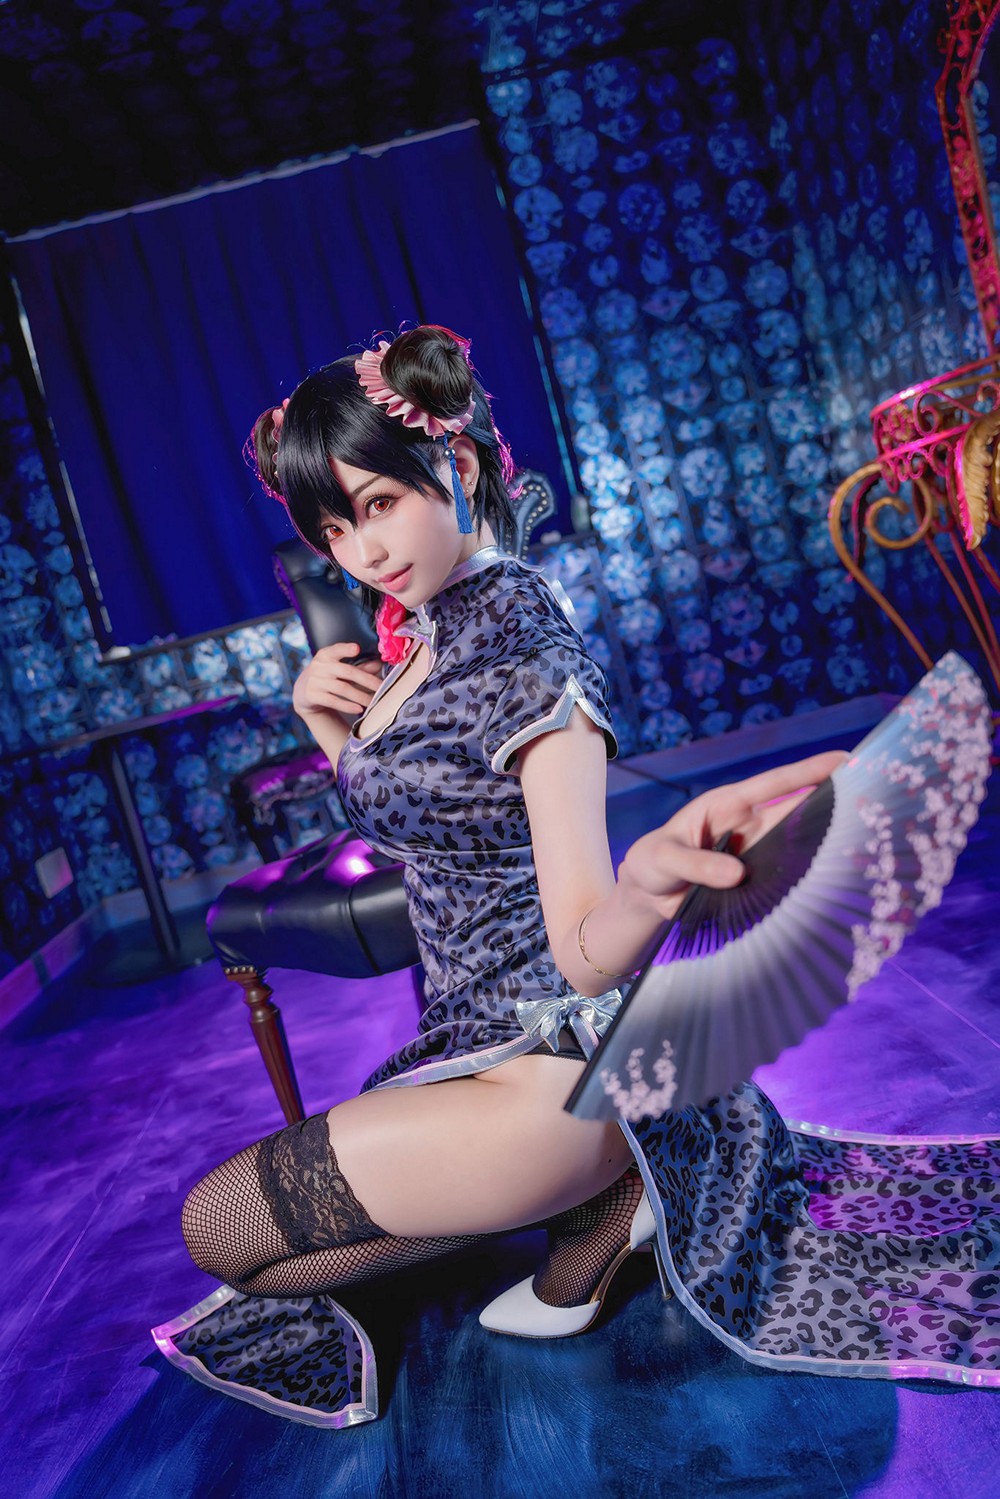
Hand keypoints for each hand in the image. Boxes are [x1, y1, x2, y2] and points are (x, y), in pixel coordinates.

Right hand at [292, 642, 382, 721]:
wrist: (303, 691)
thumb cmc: (327, 675)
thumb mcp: (339, 668)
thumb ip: (359, 667)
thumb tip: (378, 665)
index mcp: (326, 655)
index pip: (336, 650)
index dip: (346, 649)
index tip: (357, 648)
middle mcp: (319, 666)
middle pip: (347, 672)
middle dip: (367, 680)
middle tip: (382, 687)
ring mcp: (314, 681)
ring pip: (342, 688)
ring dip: (360, 696)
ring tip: (373, 701)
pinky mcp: (312, 695)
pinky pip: (333, 701)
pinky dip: (347, 706)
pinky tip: (359, 709)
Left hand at [617, 750, 846, 923]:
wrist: (645, 898)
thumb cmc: (650, 865)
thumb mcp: (663, 859)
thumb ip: (697, 864)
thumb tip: (737, 874)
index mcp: (725, 806)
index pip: (773, 784)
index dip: (808, 772)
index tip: (843, 759)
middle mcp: (747, 825)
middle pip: (796, 809)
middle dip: (832, 799)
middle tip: (873, 794)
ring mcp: (754, 853)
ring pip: (797, 841)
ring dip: (826, 838)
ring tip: (867, 832)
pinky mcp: (756, 880)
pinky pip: (786, 874)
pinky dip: (808, 874)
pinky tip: (836, 875)